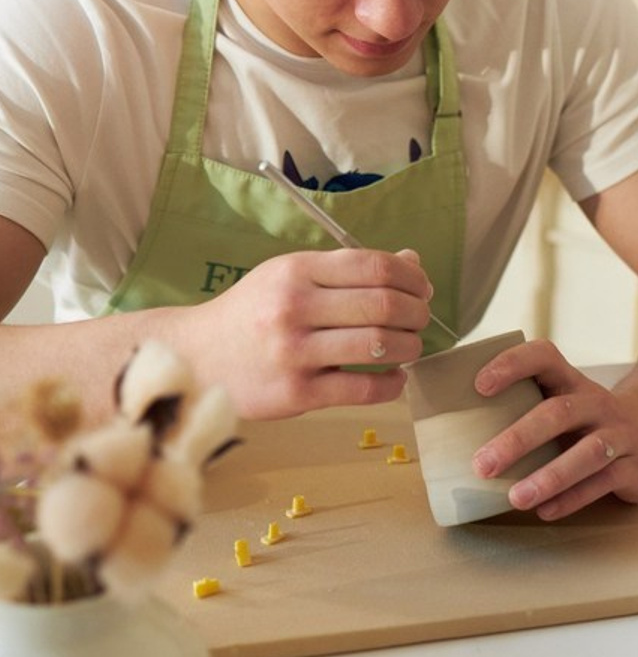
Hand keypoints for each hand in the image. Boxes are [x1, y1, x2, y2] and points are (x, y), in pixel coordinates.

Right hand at [185, 247, 432, 417]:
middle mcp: (295, 307)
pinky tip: (395, 379)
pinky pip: (361, 389)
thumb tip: (412, 262)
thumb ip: (350, 270)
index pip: (375, 266)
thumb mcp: (293, 275)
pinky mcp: (295, 394)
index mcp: (297, 270)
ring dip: (410, 347)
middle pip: (384, 305)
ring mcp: (294, 352)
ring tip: (410, 347)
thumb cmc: (253, 312)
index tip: (423, 288)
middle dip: (417, 313)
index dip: (412, 277)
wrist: (195, 357)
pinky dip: (391, 385)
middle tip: (421, 319)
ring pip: (379, 346)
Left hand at [469, 339, 637, 520]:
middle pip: (559, 412)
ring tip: (515, 498)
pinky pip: (602, 482)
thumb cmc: (586, 421)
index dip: (512, 364)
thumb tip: (448, 434)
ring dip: (548, 476)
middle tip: (481, 464)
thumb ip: (522, 408)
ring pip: (586, 452)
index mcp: (571, 381)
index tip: (479, 385)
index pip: (544, 356)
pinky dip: (572, 498)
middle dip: (518, 438)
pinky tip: (545, 510)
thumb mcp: (562, 402)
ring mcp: (619, 434)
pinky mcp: (634, 466)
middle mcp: (596, 402)